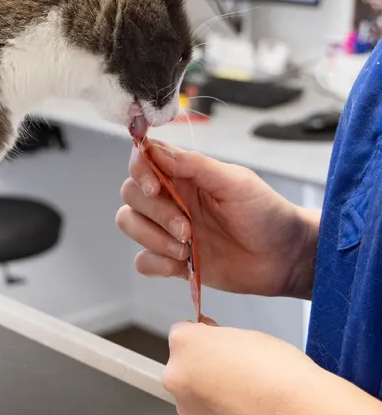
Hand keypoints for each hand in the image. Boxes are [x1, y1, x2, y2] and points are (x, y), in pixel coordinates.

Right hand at [116, 141, 316, 297]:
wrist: (284, 258)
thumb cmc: (267, 215)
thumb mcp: (235, 182)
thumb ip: (194, 164)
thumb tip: (154, 148)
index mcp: (184, 175)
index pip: (143, 161)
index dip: (139, 171)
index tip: (154, 187)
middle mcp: (171, 199)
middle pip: (131, 195)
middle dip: (155, 214)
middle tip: (187, 229)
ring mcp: (168, 230)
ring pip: (130, 225)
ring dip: (152, 239)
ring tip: (186, 250)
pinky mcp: (171, 260)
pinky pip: (142, 261)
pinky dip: (155, 263)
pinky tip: (181, 265)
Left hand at [164, 322, 319, 414]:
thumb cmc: (280, 373)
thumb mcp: (249, 336)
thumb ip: (220, 339)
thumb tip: (216, 345)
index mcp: (185, 343)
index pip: (183, 334)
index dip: (205, 339)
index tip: (217, 345)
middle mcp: (177, 376)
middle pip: (184, 368)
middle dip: (204, 370)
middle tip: (236, 375)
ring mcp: (187, 408)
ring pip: (195, 398)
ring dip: (212, 397)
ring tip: (247, 399)